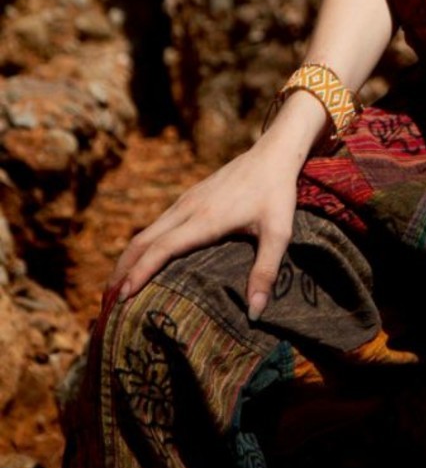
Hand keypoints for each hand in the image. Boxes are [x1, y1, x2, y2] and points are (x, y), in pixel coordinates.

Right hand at [107, 131, 300, 322]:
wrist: (273, 154)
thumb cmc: (277, 194)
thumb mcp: (278, 233)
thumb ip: (265, 271)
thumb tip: (255, 313)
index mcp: (204, 220)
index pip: (161, 249)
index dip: (139, 273)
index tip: (121, 298)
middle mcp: (187, 209)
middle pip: (141, 242)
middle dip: (121, 272)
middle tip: (105, 305)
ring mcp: (185, 202)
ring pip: (145, 232)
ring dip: (127, 260)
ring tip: (115, 290)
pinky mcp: (188, 198)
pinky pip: (156, 225)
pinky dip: (140, 246)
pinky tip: (140, 262)